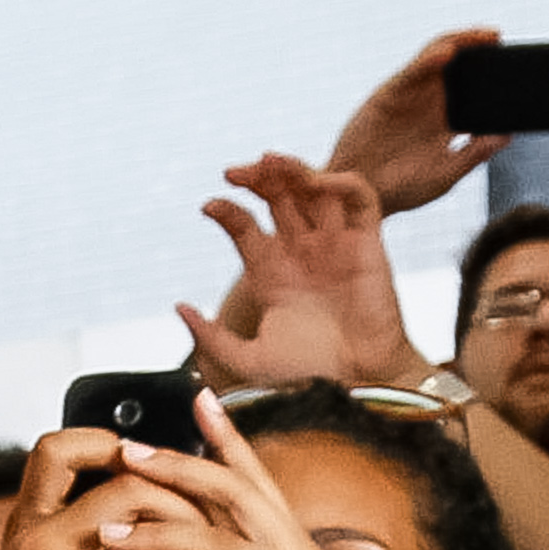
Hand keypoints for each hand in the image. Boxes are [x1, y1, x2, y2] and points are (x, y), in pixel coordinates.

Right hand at [0, 436, 204, 549]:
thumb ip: (72, 543)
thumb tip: (141, 511)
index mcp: (24, 525)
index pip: (55, 451)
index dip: (104, 443)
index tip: (144, 461)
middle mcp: (35, 542)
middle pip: (127, 486)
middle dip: (184, 503)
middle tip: (216, 529)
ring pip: (155, 540)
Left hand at [175, 159, 418, 388]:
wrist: (357, 387)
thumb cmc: (308, 377)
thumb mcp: (246, 360)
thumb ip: (211, 337)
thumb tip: (179, 307)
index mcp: (272, 273)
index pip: (244, 225)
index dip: (226, 210)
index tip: (208, 207)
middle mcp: (302, 253)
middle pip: (278, 196)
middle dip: (257, 177)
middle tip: (235, 173)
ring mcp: (334, 245)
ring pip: (315, 188)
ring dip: (294, 168)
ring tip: (270, 162)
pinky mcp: (368, 244)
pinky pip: (359, 199)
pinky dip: (340, 181)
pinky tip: (316, 183)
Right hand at [323, 26, 511, 213]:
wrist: (360, 198)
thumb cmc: (400, 191)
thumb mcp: (446, 175)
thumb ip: (474, 154)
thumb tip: (507, 135)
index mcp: (445, 122)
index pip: (474, 90)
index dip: (494, 77)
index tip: (519, 70)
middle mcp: (429, 104)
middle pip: (459, 67)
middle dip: (481, 51)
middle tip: (503, 41)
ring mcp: (409, 97)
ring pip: (438, 59)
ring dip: (461, 43)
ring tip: (485, 37)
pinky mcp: (388, 95)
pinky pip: (411, 71)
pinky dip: (428, 59)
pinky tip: (448, 54)